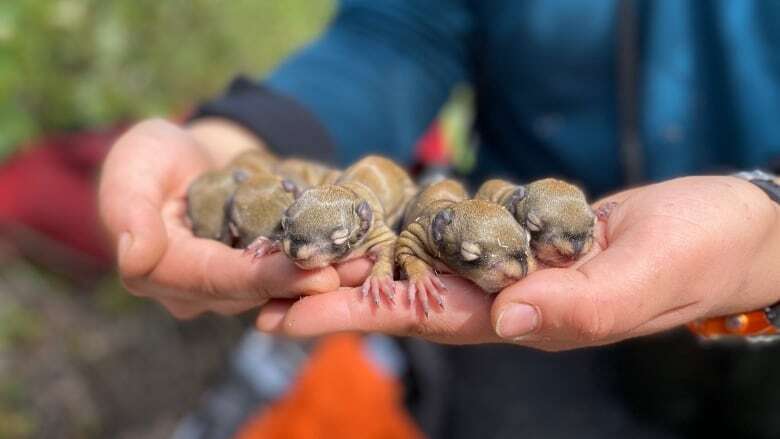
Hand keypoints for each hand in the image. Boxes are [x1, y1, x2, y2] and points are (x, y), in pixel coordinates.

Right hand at [98, 118, 339, 317]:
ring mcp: (226, 288)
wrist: (188, 157)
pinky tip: (361, 256)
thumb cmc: (156, 155)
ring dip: (323, 279)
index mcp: (157, 270)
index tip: (315, 275)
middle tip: (358, 270)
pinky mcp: (253, 277)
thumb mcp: (135, 164)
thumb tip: (134, 258)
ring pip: (278, 289)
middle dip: (307, 283)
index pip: (216, 279)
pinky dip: (323, 266)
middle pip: (254, 291)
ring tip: (368, 264)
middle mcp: (193, 291)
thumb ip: (128, 208)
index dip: (266, 279)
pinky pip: (290, 276)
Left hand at [257, 176, 779, 349]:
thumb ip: (582, 304)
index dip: (351, 316)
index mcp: (526, 316)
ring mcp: (511, 261)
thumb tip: (510, 316)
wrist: (726, 227)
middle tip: (259, 284)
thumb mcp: (649, 279)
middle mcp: (506, 294)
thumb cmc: (699, 255)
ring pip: (420, 260)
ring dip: (360, 255)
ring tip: (299, 248)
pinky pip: (454, 227)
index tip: (284, 315)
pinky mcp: (521, 229)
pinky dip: (408, 222)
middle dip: (332, 290)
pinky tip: (372, 216)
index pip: (420, 318)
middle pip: (401, 292)